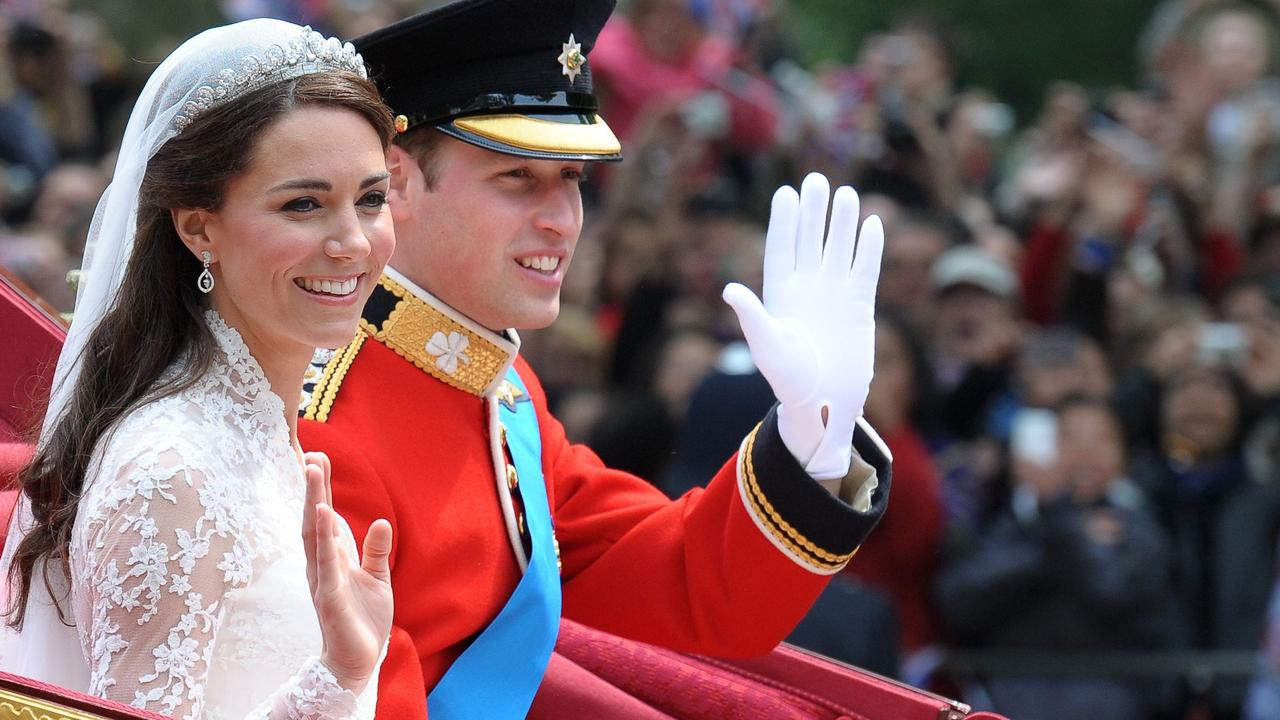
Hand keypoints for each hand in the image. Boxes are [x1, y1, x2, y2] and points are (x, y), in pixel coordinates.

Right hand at [302, 451, 392, 694]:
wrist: (359, 661)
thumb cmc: (363, 620)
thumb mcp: (377, 579)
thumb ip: (376, 551)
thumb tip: (380, 521)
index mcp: (334, 559)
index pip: (326, 518)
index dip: (321, 490)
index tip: (318, 459)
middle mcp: (323, 565)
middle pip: (315, 519)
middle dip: (314, 487)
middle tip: (312, 455)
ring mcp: (323, 579)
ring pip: (315, 534)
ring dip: (314, 502)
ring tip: (313, 472)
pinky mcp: (330, 596)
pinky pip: (326, 562)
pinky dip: (323, 537)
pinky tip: (321, 514)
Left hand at [723, 173, 883, 478]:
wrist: (822, 400)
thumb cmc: (787, 377)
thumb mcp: (766, 346)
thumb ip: (752, 316)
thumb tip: (730, 290)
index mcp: (779, 293)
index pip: (781, 248)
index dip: (784, 221)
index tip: (785, 193)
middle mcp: (807, 286)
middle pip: (810, 240)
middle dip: (812, 212)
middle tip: (815, 180)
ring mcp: (834, 293)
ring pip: (838, 249)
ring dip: (842, 224)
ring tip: (846, 193)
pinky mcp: (859, 305)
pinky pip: (865, 269)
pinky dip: (869, 248)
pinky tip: (872, 224)